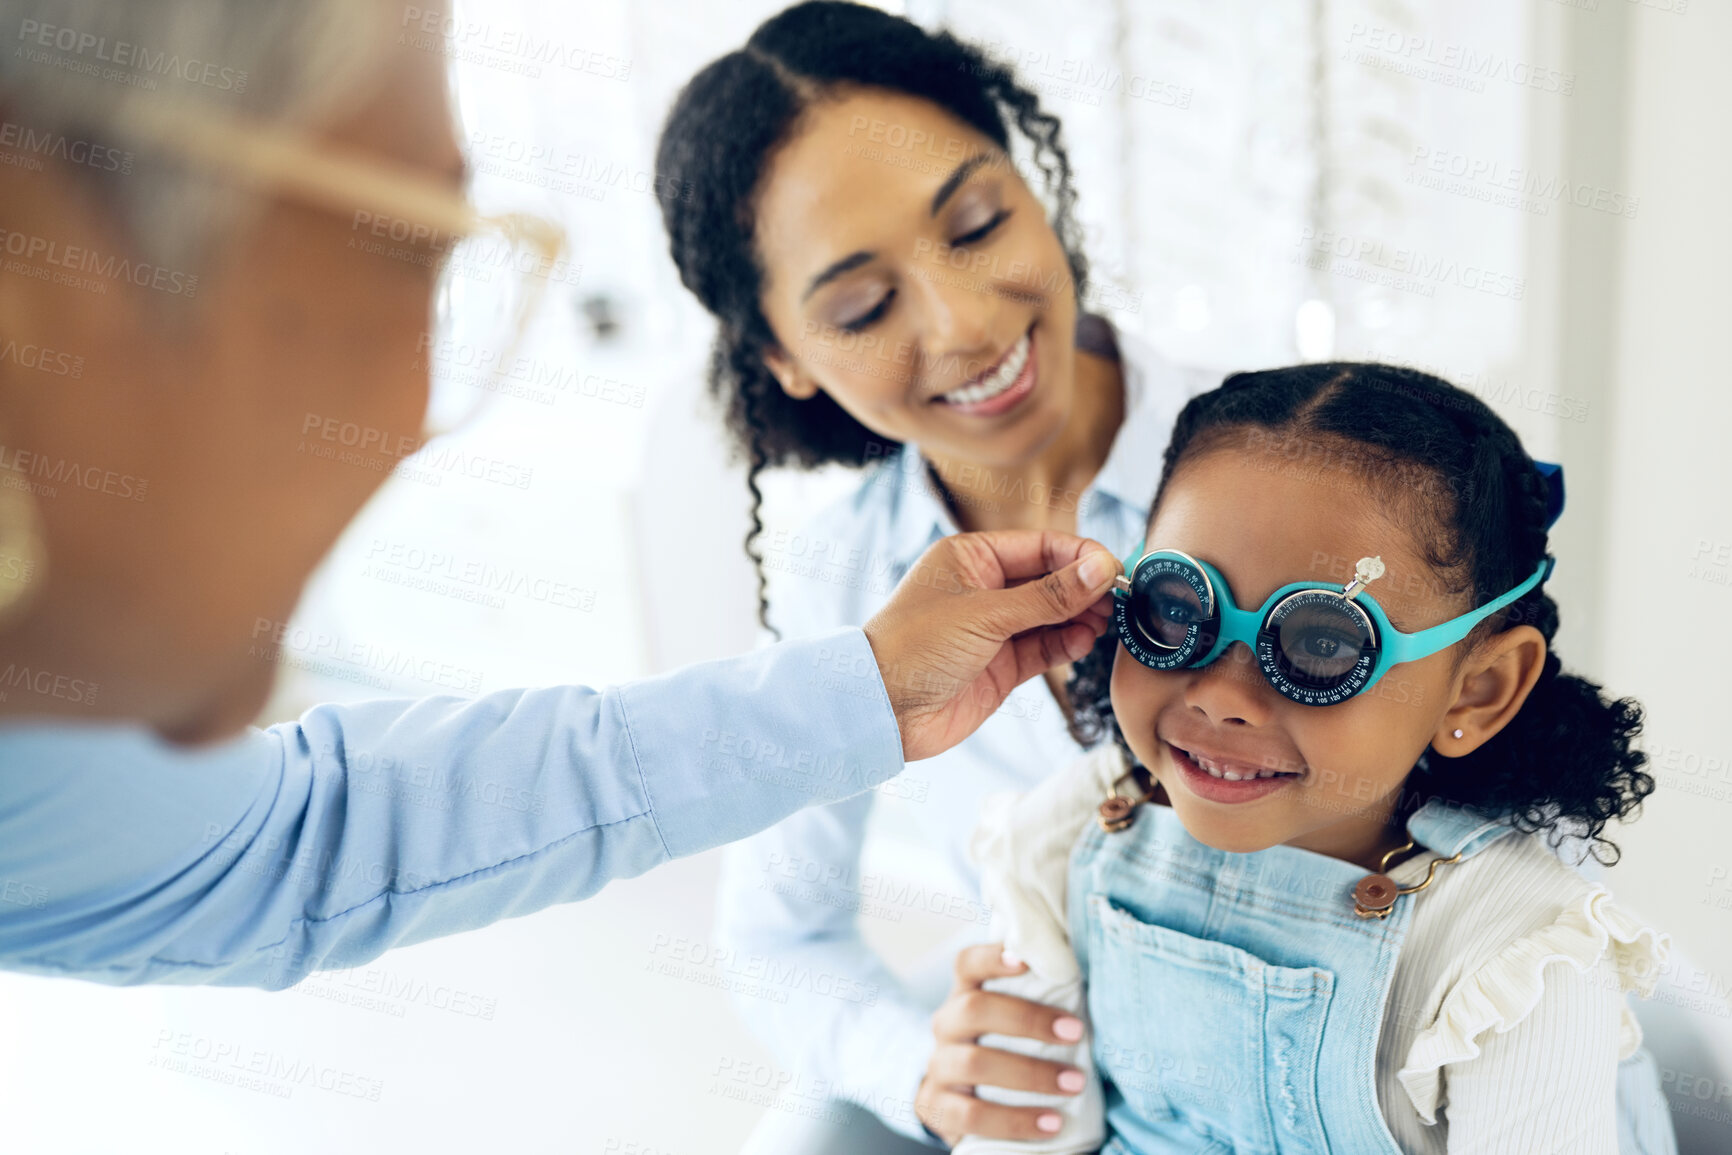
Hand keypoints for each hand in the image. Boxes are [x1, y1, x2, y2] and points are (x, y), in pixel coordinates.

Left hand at [863, 530, 1116, 760]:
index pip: (1040, 546)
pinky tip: (1086, 640)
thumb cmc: (915, 647)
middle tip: (1119, 598)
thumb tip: (1100, 567)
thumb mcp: (985, 614)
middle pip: (1050, 580)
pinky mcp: (1002, 665)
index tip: (1115, 568)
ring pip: (1052, 615)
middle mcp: (985, 588)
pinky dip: (1067, 643)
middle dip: (1085, 587)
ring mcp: (994, 628)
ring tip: (1108, 620)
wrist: (881, 710)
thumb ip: (1048, 595)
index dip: (1080, 555)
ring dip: (1081, 616)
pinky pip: (1045, 647)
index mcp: (971, 557)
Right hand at [916, 943, 1089, 1145]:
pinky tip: (1051, 1123)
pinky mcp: (938, 1107)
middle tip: (1076, 1033)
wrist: (963, 1102)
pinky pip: (972, 1115)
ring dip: (1030, 1073)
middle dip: (1028, 1019)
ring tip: (1074, 1084)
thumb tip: (1086, 983)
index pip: (968, 964)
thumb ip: (1037, 1000)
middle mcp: (946, 1025)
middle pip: (974, 1009)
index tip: (1025, 961)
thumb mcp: (1012, 1022)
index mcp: (965, 994)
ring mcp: (938, 1066)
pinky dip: (1015, 1120)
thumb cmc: (1003, 1050)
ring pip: (973, 1063)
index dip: (992, 957)